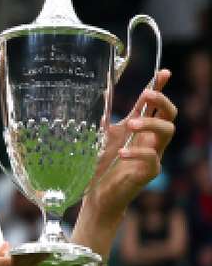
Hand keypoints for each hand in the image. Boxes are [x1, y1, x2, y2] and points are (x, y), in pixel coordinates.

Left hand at [86, 70, 176, 221]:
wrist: (97, 194)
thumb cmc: (100, 165)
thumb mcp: (99, 137)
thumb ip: (102, 119)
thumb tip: (100, 94)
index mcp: (138, 128)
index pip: (152, 105)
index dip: (159, 87)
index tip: (163, 72)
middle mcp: (149, 139)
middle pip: (169, 114)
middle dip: (161, 100)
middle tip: (146, 95)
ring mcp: (152, 155)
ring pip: (167, 132)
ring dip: (150, 123)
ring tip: (130, 123)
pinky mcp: (149, 172)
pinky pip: (152, 158)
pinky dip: (137, 152)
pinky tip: (122, 153)